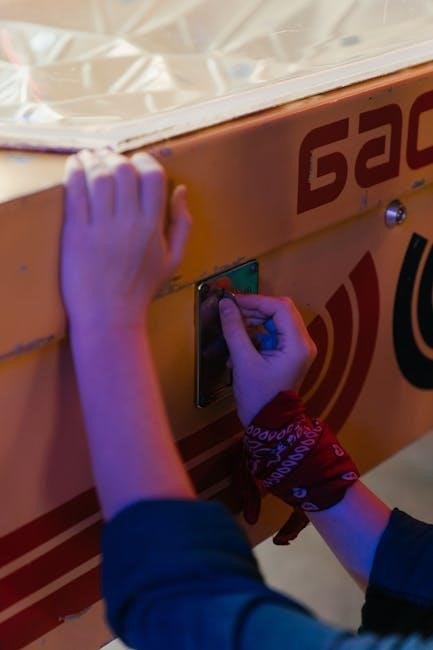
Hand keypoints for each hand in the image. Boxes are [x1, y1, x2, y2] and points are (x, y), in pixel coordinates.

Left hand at [61, 149, 190, 331]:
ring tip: (91, 157)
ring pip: (99, 176)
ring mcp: (101, 227)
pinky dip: (74, 172)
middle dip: (117, 157)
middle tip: (110, 158)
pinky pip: (75, 193)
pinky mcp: (76, 233)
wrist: (110, 315)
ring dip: (95, 159)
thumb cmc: (142, 288)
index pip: (152, 176)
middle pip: (124, 170)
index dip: (145, 160)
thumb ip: (182, 224)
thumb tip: (181, 190)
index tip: (138, 160)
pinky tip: (75, 165)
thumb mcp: (173, 259)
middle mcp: (129, 222)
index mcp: (154, 226)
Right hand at [219, 294, 315, 425]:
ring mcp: (298, 349)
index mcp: (297, 344)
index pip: (280, 307)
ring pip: (277, 321)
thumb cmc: (258, 395)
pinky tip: (238, 344)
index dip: (255, 301)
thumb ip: (234, 329)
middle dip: (255, 309)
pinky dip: (257, 334)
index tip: (232, 302)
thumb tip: (225, 305)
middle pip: (281, 311)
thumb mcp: (243, 361)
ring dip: (254, 321)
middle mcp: (303, 342)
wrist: (269, 426)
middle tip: (232, 311)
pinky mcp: (289, 355)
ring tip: (233, 328)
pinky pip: (274, 334)